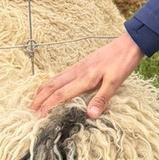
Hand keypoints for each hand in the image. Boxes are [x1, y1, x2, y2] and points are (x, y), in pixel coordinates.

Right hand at [30, 32, 144, 118]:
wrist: (129, 43)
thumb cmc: (123, 62)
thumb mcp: (116, 82)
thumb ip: (102, 99)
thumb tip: (90, 115)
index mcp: (84, 78)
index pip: (60, 94)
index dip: (47, 106)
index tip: (37, 117)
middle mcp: (78, 72)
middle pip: (51, 85)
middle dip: (39, 98)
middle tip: (29, 111)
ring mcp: (79, 67)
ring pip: (54, 79)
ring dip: (42, 90)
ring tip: (35, 100)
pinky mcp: (82, 64)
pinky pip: (61, 75)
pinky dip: (51, 83)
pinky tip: (52, 87)